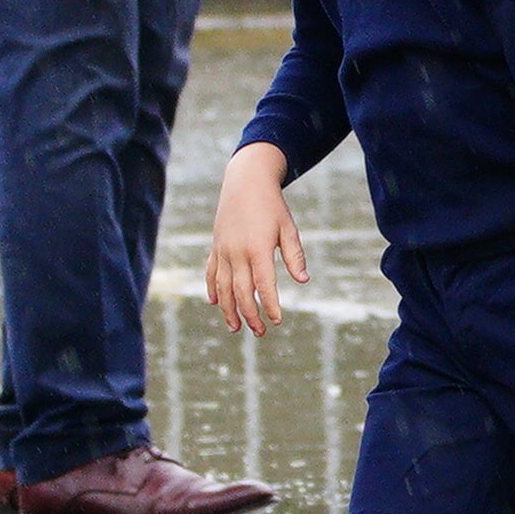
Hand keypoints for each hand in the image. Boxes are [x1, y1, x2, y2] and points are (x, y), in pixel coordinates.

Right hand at [203, 144, 306, 333]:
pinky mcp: (215, 247)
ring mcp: (223, 250)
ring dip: (228, 310)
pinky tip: (215, 303)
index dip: (270, 305)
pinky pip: (211, 273)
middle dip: (250, 315)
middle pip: (241, 292)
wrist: (245, 182)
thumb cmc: (272, 206)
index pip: (264, 285)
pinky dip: (212, 289)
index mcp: (258, 249)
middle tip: (260, 332)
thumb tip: (303, 281)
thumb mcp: (288, 228)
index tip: (277, 320)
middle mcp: (236, 253)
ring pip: (222, 288)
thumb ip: (294, 255)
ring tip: (235, 328)